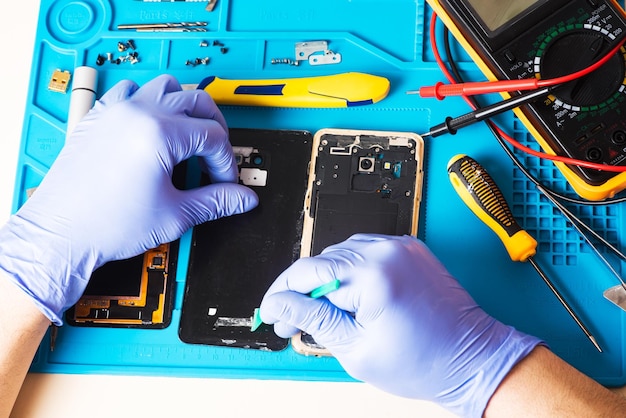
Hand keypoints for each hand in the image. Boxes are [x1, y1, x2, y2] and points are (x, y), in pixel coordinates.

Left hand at [0, 74, 257, 324]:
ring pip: (165, 86)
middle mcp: (138, 113)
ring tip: (188, 135)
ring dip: (184, 106)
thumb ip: (216, 201)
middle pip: (196, 101)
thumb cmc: (107, 225)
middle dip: (215, 128)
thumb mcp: (175, 214)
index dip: (226, 162)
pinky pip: (130, 91)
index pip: (213, 136)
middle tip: (216, 155)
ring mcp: (116, 111)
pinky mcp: (99, 117)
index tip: (224, 182)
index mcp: (159, 134)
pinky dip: (149, 102)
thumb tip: (243, 199)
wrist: (61, 234)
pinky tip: (152, 127)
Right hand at [260, 234, 541, 416]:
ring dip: (327, 281)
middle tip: (294, 322)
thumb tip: (280, 304)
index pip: (307, 273)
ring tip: (324, 314)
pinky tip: (349, 297)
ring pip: (342, 255)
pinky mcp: (409, 250)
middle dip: (303, 291)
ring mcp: (400, 247)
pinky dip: (351, 272)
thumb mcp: (355, 348)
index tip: (271, 312)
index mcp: (373, 275)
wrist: (473, 359)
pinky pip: (366, 252)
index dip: (281, 294)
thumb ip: (312, 319)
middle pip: (323, 261)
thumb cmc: (425, 362)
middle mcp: (387, 251)